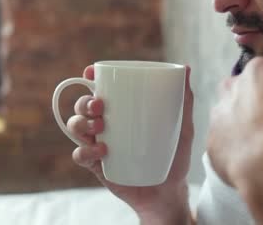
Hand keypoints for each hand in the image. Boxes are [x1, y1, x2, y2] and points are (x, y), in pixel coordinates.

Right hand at [67, 64, 194, 223]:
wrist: (169, 193)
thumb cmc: (175, 157)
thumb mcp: (183, 128)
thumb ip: (184, 100)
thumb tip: (186, 68)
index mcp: (121, 111)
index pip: (99, 89)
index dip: (90, 77)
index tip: (92, 72)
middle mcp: (106, 126)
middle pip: (82, 106)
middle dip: (85, 102)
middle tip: (100, 106)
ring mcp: (98, 145)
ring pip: (75, 127)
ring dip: (81, 122)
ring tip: (100, 126)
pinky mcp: (97, 166)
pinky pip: (80, 155)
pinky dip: (85, 150)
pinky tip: (102, 150)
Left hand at [207, 57, 262, 185]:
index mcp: (259, 72)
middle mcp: (232, 88)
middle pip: (237, 89)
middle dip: (248, 102)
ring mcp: (217, 115)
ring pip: (224, 116)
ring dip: (237, 127)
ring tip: (257, 148)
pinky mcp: (210, 142)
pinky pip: (221, 144)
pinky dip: (231, 152)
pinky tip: (247, 165)